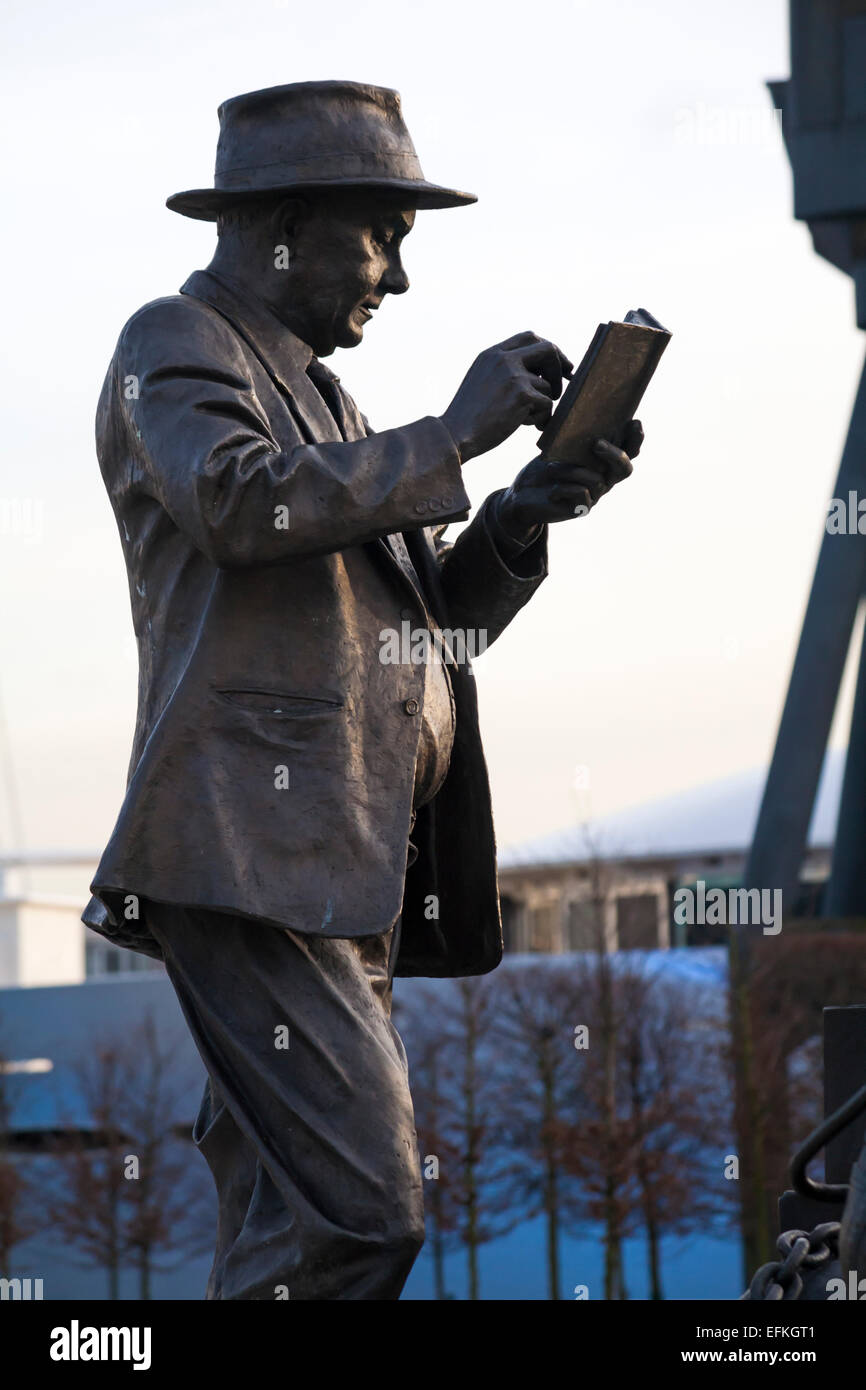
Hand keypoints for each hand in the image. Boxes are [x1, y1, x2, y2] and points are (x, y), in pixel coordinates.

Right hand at [440, 331, 572, 462]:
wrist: (455, 434)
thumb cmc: (469, 416)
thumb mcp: (482, 382)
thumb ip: (503, 371)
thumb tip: (538, 373)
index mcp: (492, 354)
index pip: (529, 338)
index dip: (549, 349)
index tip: (559, 364)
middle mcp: (503, 359)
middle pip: (547, 350)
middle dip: (560, 366)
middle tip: (564, 383)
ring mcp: (513, 375)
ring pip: (547, 386)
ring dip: (543, 404)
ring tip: (526, 418)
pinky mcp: (522, 394)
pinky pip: (546, 404)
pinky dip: (541, 418)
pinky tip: (524, 426)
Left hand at [495, 420, 643, 542]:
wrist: (523, 496)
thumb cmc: (543, 469)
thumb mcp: (557, 448)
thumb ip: (573, 437)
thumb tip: (580, 414)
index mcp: (602, 462)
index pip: (629, 450)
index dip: (636, 438)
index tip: (634, 422)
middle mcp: (603, 479)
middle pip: (624, 469)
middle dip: (615, 454)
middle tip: (596, 443)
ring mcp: (594, 496)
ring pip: (596, 480)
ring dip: (572, 471)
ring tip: (551, 468)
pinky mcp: (580, 509)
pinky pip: (582, 494)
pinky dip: (565, 487)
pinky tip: (552, 490)